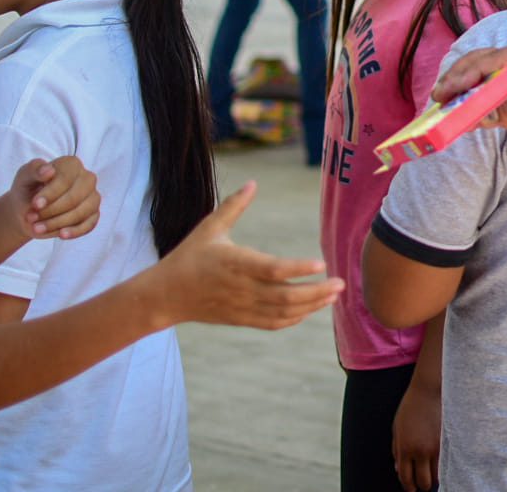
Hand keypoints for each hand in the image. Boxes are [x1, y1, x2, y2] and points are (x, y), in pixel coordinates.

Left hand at [10, 156, 99, 239]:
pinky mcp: (93, 214)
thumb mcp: (24, 177)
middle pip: (75, 197)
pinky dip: (75, 231)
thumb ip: (34, 169)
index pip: (67, 178)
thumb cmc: (27, 189)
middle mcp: (87, 178)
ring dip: (58, 223)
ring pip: (82, 212)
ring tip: (37, 228)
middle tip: (31, 218)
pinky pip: (89, 224)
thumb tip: (49, 170)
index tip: (35, 204)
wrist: (27, 210)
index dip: (51, 192)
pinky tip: (61, 235)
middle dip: (51, 210)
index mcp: (71, 165)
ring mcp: (92, 197)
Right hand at [153, 182, 342, 328]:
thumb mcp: (209, 228)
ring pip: (282, 312)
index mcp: (235, 263)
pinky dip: (294, 318)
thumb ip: (233, 206)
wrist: (165, 295)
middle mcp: (241, 288)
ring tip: (333, 295)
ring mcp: (242, 307)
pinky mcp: (241, 319)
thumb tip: (252, 183)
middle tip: (341, 283)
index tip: (321, 264)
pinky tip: (311, 308)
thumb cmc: (189, 257)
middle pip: (284, 296)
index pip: (272, 270)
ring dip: (311, 305)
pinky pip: (272, 323)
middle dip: (316, 292)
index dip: (298, 268)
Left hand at [391, 378, 441, 490]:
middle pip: (424, 482)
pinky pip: (447, 463)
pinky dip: (444, 467)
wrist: (429, 390)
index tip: (412, 488)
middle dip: (422, 486)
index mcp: (405, 448)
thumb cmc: (411, 407)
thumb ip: (396, 451)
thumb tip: (399, 470)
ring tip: (433, 474)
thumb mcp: (397, 429)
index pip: (406, 479)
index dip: (409, 487)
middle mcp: (420, 451)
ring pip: (438, 475)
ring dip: (435, 478)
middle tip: (423, 483)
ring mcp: (436, 446)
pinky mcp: (448, 441)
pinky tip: (442, 464)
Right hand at [432, 43, 506, 150]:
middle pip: (476, 68)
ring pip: (475, 86)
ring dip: (458, 97)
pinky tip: (455, 121)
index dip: (467, 74)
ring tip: (439, 110)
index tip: (449, 90)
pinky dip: (468, 113)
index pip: (489, 60)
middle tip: (438, 100)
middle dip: (455, 82)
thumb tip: (483, 114)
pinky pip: (483, 106)